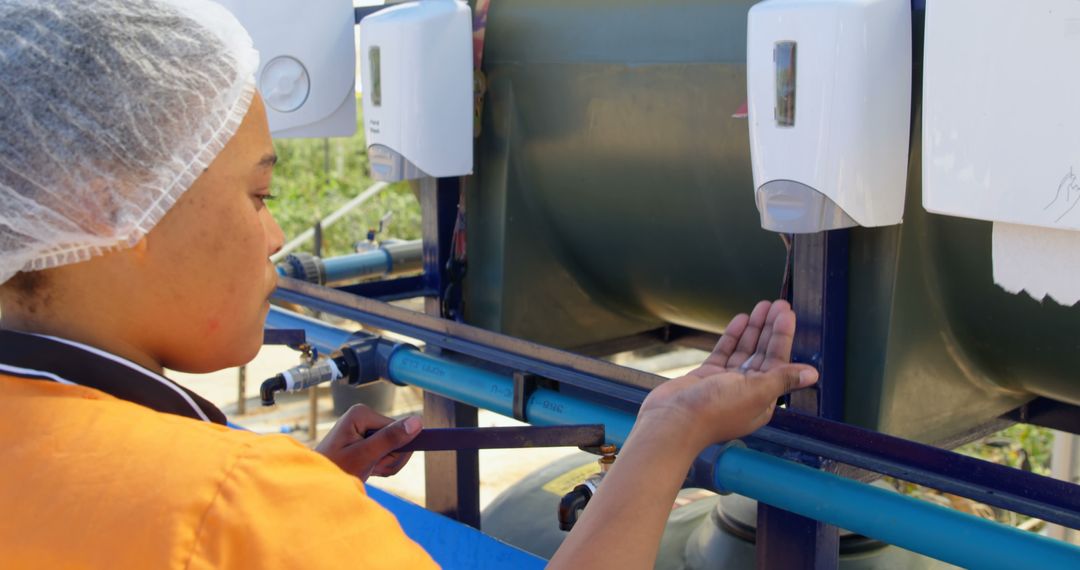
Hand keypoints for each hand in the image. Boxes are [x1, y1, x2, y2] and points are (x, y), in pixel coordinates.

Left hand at [315, 404, 421, 481]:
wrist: (318, 484)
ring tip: (367, 469)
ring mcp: (367, 428)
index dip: (394, 450)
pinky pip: (389, 452)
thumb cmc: (334, 470)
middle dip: (389, 458)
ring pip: (396, 448)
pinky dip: (382, 465)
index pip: (398, 429)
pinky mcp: (368, 439)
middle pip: (399, 438)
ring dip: (385, 464)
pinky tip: (369, 468)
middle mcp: (365, 417)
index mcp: (362, 414)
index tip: (377, 461)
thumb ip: (390, 438)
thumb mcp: (364, 456)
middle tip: (371, 468)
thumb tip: (417, 421)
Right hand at [637, 300, 817, 452]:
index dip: (783, 337)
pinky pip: (724, 353)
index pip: (778, 362)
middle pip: (763, 354)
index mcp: (762, 399)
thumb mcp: (755, 392)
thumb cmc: (713, 412)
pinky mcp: (706, 377)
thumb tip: (812, 374)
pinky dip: (732, 337)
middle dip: (771, 329)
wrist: (672, 421)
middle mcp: (746, 391)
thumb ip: (783, 379)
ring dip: (754, 329)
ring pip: (744, 351)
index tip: (787, 315)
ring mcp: (725, 384)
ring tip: (762, 307)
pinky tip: (740, 321)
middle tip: (778, 305)